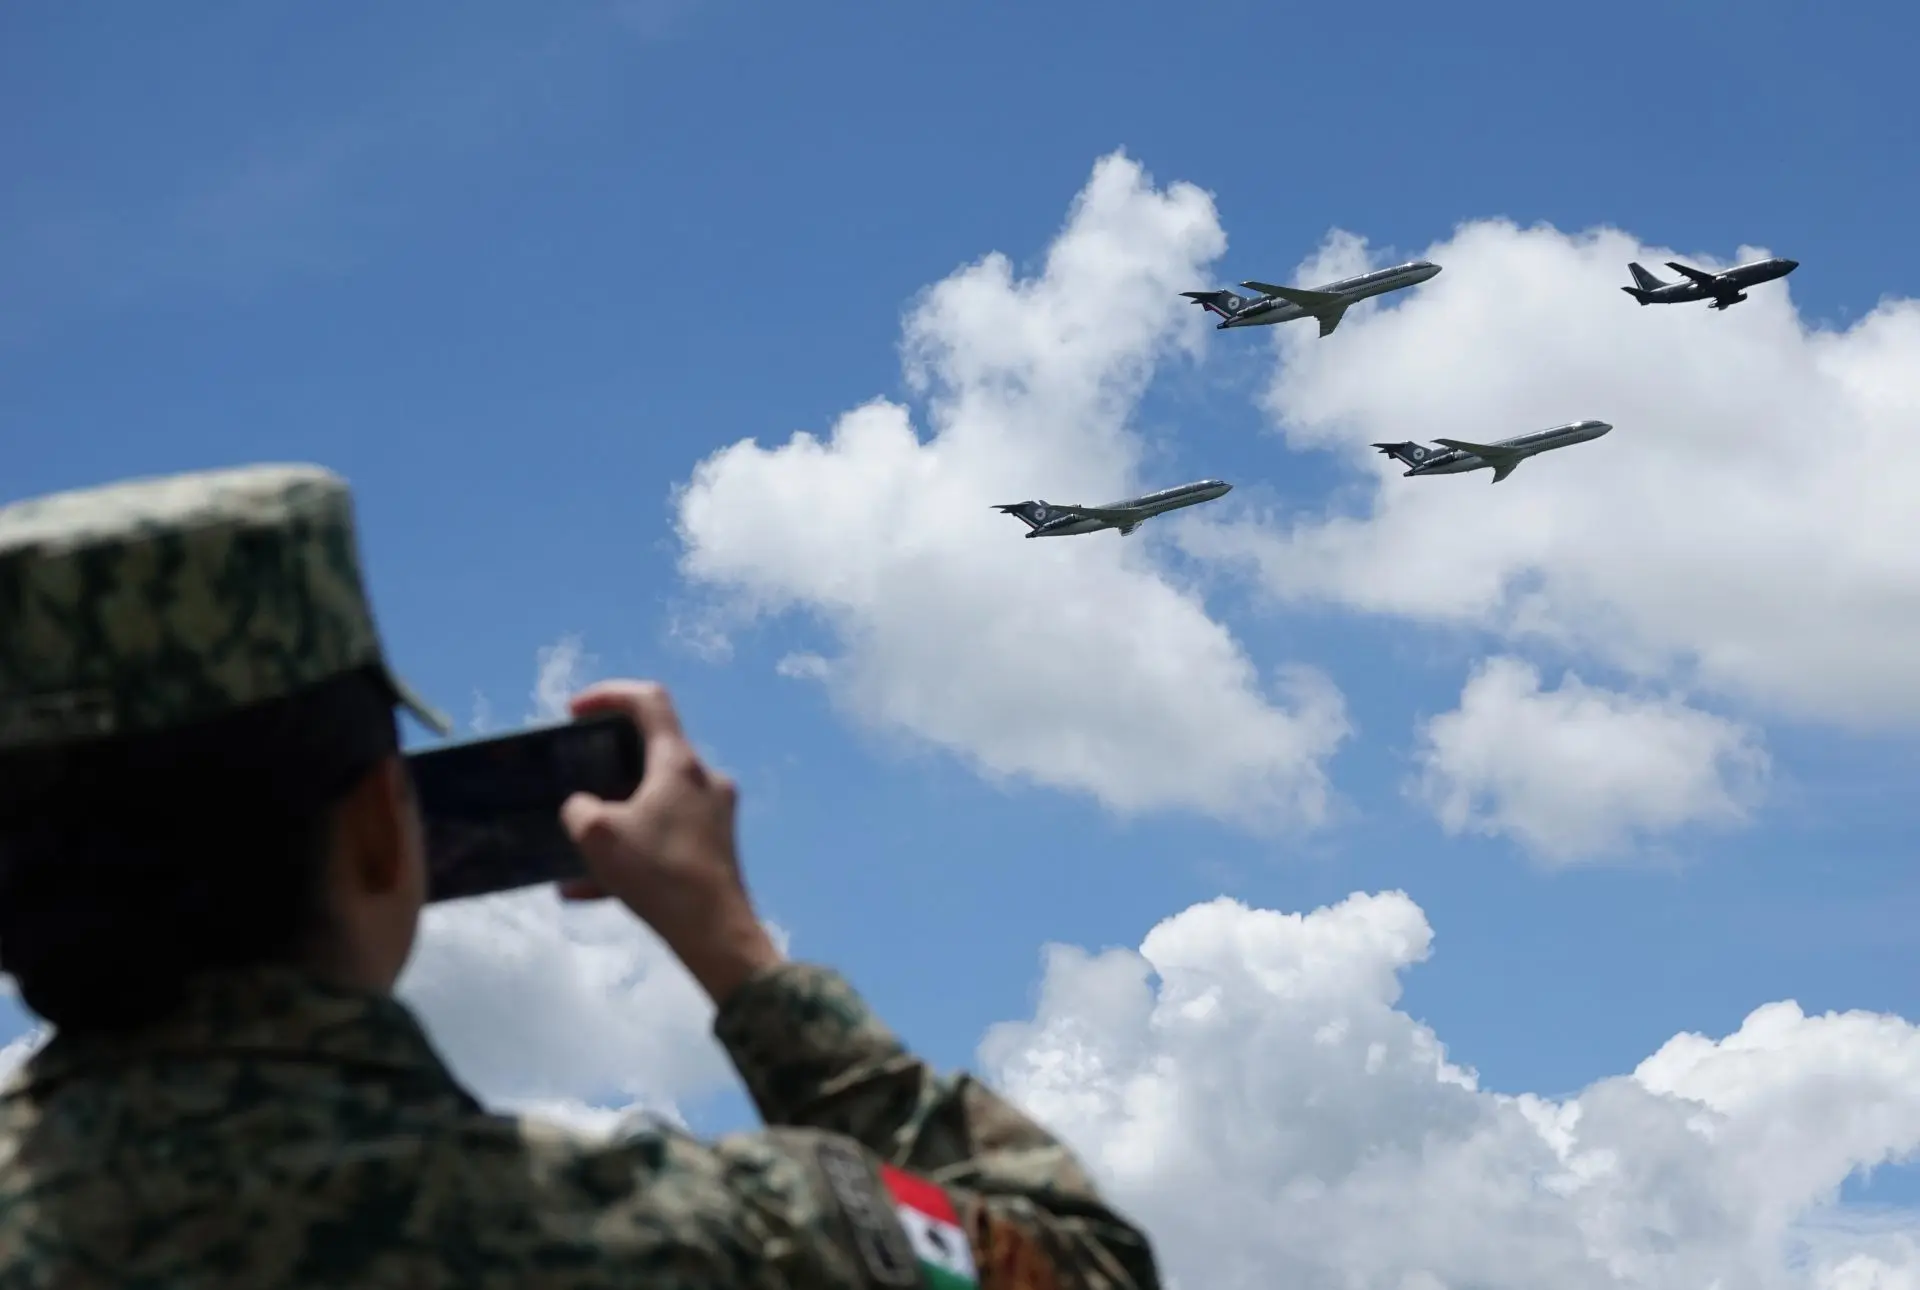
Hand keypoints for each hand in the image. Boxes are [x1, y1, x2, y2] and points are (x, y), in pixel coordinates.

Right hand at [555, 680, 782, 1004]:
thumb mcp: (597, 836)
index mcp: (679, 764)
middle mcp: (704, 780)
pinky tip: (588, 891)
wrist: (716, 935)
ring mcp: (715, 815)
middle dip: (607, 766)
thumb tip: (584, 808)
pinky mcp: (716, 849)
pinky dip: (629, 855)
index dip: (609, 694)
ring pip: (654, 804)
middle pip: (652, 753)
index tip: (575, 711)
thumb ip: (579, 809)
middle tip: (576, 780)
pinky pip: (663, 840)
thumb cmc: (659, 874)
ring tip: (574, 852)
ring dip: (613, 822)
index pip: (649, 701)